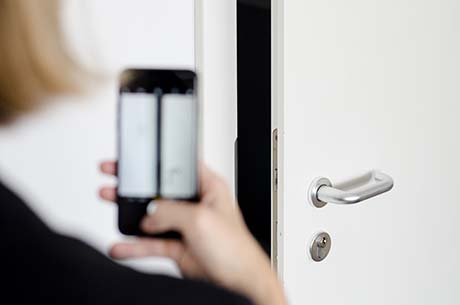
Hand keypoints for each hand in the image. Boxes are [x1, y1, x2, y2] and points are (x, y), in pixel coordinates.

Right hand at [99, 161, 286, 304]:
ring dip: (130, 212)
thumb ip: (171, 211)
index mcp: (208, 188)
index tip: (138, 158)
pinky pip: (150, 242)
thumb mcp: (201, 219)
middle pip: (160, 190)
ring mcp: (184, 225)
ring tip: (109, 201)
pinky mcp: (176, 245)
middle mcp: (195, 204)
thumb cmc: (235, 249)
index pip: (179, 168)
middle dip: (136, 184)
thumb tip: (149, 213)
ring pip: (151, 216)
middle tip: (114, 175)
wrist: (238, 283)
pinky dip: (134, 245)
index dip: (159, 161)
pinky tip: (120, 246)